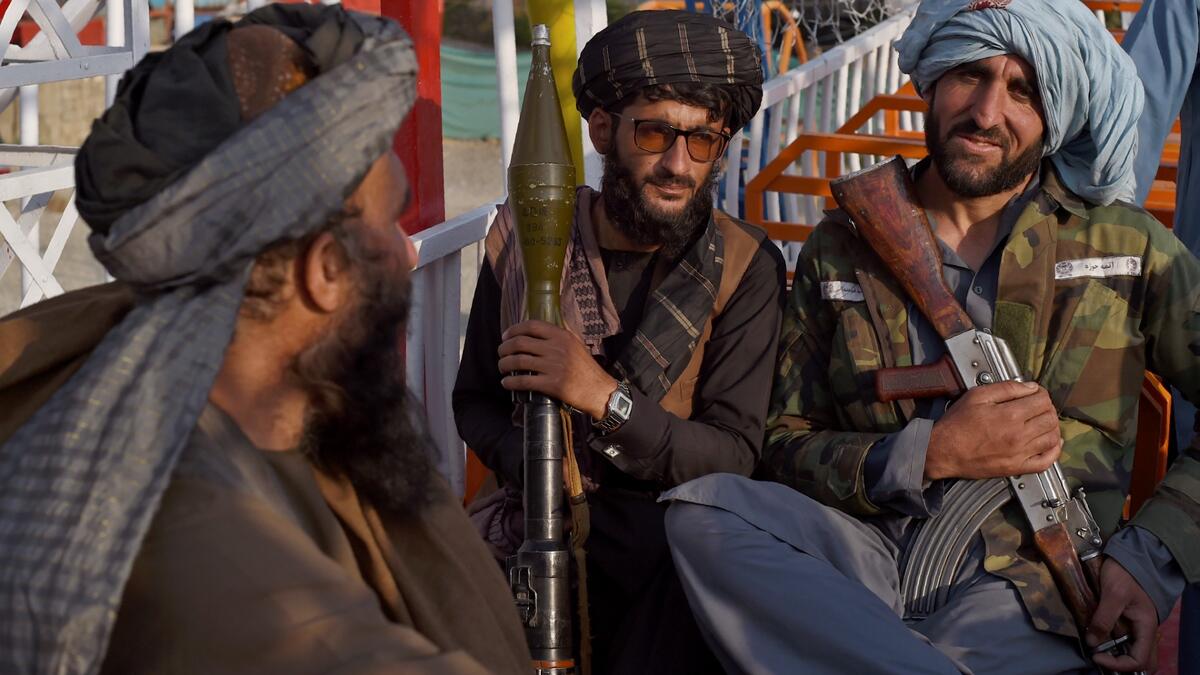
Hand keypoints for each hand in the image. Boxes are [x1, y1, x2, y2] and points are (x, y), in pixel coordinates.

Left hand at [498, 320, 617, 418]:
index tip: (505, 336)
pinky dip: (510, 382)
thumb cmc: (586, 369)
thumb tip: (534, 334)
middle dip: (504, 348)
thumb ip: (558, 338)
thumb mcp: (575, 345)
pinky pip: (523, 381)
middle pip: (520, 343)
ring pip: (518, 362)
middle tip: (501, 353)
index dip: (513, 330)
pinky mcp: (552, 384)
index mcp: (562, 336)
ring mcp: (554, 366)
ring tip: (502, 367)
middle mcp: (557, 348)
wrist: (599, 391)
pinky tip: (506, 383)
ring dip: (504, 364)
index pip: (531, 326)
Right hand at [924, 380, 1061, 479]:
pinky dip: (1054, 451)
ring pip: (1052, 437)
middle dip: (1046, 409)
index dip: (1040, 393)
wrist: (943, 451)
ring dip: (1051, 427)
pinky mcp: (1017, 468)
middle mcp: (1019, 435)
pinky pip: (1046, 462)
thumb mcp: (976, 396)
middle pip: (1050, 418)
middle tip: (1036, 407)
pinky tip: (1052, 443)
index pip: (1042, 400)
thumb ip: (1006, 388)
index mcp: (1010, 415)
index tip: (1034, 394)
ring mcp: (1020, 453)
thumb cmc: (956, 424)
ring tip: (1041, 422)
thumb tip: (1030, 387)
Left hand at [1088, 557, 1158, 672]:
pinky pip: (1126, 640)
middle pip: (1141, 661)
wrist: (1129, 555)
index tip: (1096, 655)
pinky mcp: (1128, 620)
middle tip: (1100, 659)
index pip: (1139, 660)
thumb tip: (1092, 642)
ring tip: (1098, 652)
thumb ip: (1104, 618)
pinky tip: (1098, 640)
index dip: (1118, 664)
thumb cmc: (1125, 572)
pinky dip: (1114, 645)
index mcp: (1146, 627)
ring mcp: (1137, 626)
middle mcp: (1144, 631)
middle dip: (1122, 666)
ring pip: (1134, 652)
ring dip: (1118, 657)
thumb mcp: (1113, 594)